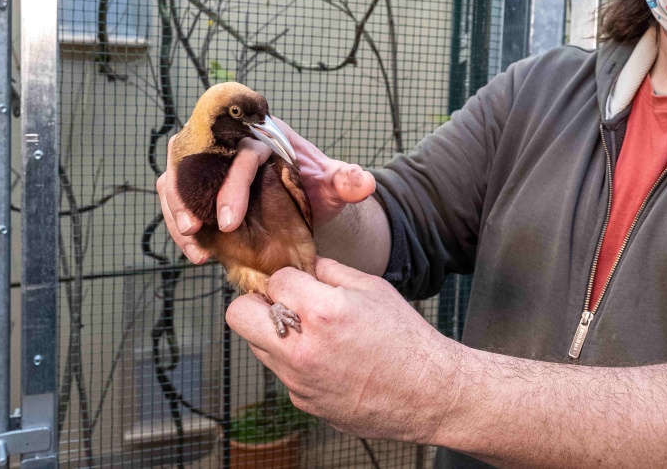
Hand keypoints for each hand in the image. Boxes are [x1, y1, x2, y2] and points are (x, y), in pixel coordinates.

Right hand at [156, 117, 375, 263]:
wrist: (305, 203)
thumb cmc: (316, 187)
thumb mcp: (334, 183)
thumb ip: (347, 180)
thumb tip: (363, 182)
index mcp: (263, 134)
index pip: (239, 153)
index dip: (231, 186)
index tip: (230, 222)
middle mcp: (231, 142)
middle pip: (196, 157)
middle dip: (188, 194)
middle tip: (194, 228)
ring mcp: (211, 164)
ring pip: (178, 176)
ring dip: (176, 209)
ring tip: (191, 241)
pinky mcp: (200, 187)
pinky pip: (178, 197)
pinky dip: (179, 222)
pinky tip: (196, 250)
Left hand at [226, 258, 462, 442]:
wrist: (427, 393)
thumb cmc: (406, 339)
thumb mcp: (373, 289)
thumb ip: (331, 272)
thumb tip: (305, 265)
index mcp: (322, 311)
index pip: (274, 280)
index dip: (289, 276)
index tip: (301, 282)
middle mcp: (302, 348)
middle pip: (239, 315)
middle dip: (257, 302)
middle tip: (282, 302)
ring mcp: (298, 380)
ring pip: (256, 345)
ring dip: (274, 332)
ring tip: (311, 331)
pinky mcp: (302, 401)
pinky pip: (282, 372)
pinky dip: (295, 361)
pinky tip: (328, 359)